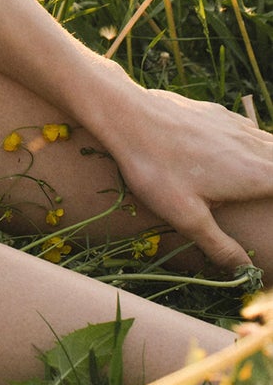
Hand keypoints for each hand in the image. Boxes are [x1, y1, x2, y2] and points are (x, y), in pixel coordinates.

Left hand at [90, 83, 272, 273]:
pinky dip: (254, 144)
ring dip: (269, 162)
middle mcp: (252, 145)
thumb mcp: (187, 217)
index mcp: (255, 173)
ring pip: (268, 143)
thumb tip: (244, 271)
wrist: (126, 114)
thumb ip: (219, 246)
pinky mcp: (216, 113)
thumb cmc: (156, 168)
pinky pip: (248, 129)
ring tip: (259, 181)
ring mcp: (234, 125)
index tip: (269, 214)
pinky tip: (240, 152)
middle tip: (264, 204)